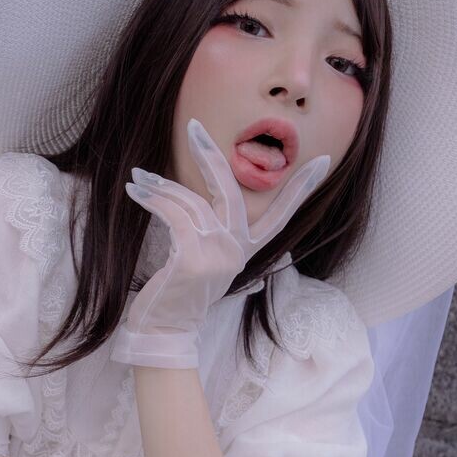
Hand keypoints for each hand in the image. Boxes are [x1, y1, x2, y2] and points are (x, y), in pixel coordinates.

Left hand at [109, 118, 329, 368]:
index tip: (322, 162)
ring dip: (160, 186)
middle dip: (211, 156)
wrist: (164, 330)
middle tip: (192, 126)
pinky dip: (153, 200)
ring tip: (137, 178)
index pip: (282, 215)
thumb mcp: (207, 263)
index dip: (301, 189)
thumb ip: (216, 235)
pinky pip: (175, 214)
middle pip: (232, 192)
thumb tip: (200, 203)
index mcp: (246, 250)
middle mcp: (237, 251)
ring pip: (192, 201)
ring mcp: (217, 254)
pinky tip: (135, 191)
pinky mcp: (192, 258)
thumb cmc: (181, 293)